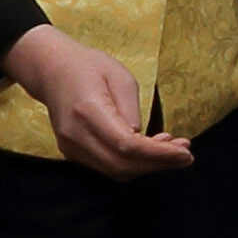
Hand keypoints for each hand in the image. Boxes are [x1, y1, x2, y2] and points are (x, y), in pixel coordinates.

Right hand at [4, 25, 192, 177]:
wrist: (51, 70)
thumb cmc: (89, 67)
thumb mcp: (121, 77)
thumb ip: (132, 110)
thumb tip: (143, 139)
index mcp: (87, 111)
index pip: (126, 145)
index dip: (159, 154)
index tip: (186, 153)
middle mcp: (75, 134)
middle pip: (121, 164)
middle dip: (159, 164)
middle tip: (186, 154)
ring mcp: (70, 146)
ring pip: (114, 171)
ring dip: (148, 166)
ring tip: (174, 150)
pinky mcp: (72, 151)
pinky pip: (106, 166)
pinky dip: (133, 163)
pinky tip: (151, 150)